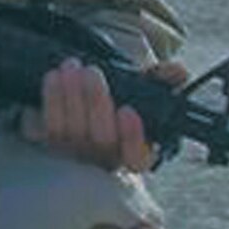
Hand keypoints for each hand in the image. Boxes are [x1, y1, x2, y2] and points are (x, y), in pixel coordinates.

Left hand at [23, 56, 187, 171]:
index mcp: (136, 155)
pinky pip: (50, 127)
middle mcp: (106, 161)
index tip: (128, 111)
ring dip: (70, 96)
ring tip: (72, 67)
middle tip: (92, 72)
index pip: (137, 158)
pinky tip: (53, 77)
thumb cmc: (123, 105)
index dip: (133, 137)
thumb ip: (163, 82)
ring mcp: (77, 157)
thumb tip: (179, 70)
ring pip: (72, 132)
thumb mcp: (145, 94)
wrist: (90, 110)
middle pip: (100, 139)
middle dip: (96, 102)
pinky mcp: (53, 147)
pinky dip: (52, 100)